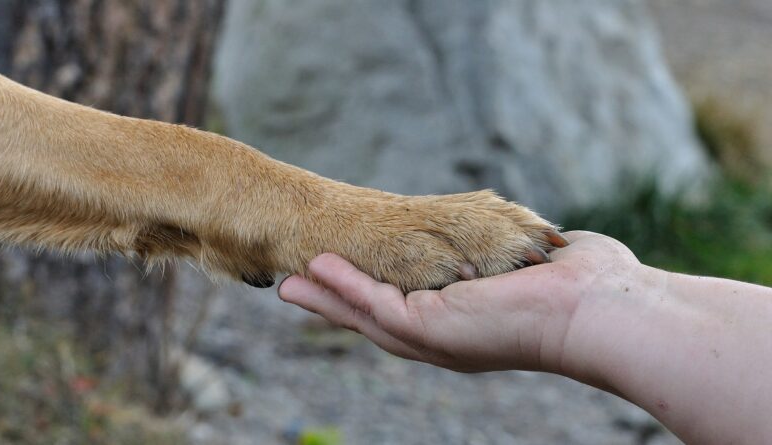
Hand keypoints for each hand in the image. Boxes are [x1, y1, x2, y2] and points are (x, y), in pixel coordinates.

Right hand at [278, 231, 642, 373]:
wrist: (602, 308)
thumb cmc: (586, 285)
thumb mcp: (537, 263)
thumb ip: (524, 253)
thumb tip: (546, 243)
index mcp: (467, 324)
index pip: (410, 308)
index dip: (373, 294)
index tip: (346, 277)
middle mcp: (446, 337)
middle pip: (376, 320)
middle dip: (336, 303)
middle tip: (295, 288)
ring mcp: (435, 337)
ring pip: (366, 316)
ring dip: (327, 298)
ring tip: (290, 283)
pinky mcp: (430, 328)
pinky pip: (374, 304)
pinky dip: (343, 288)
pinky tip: (316, 270)